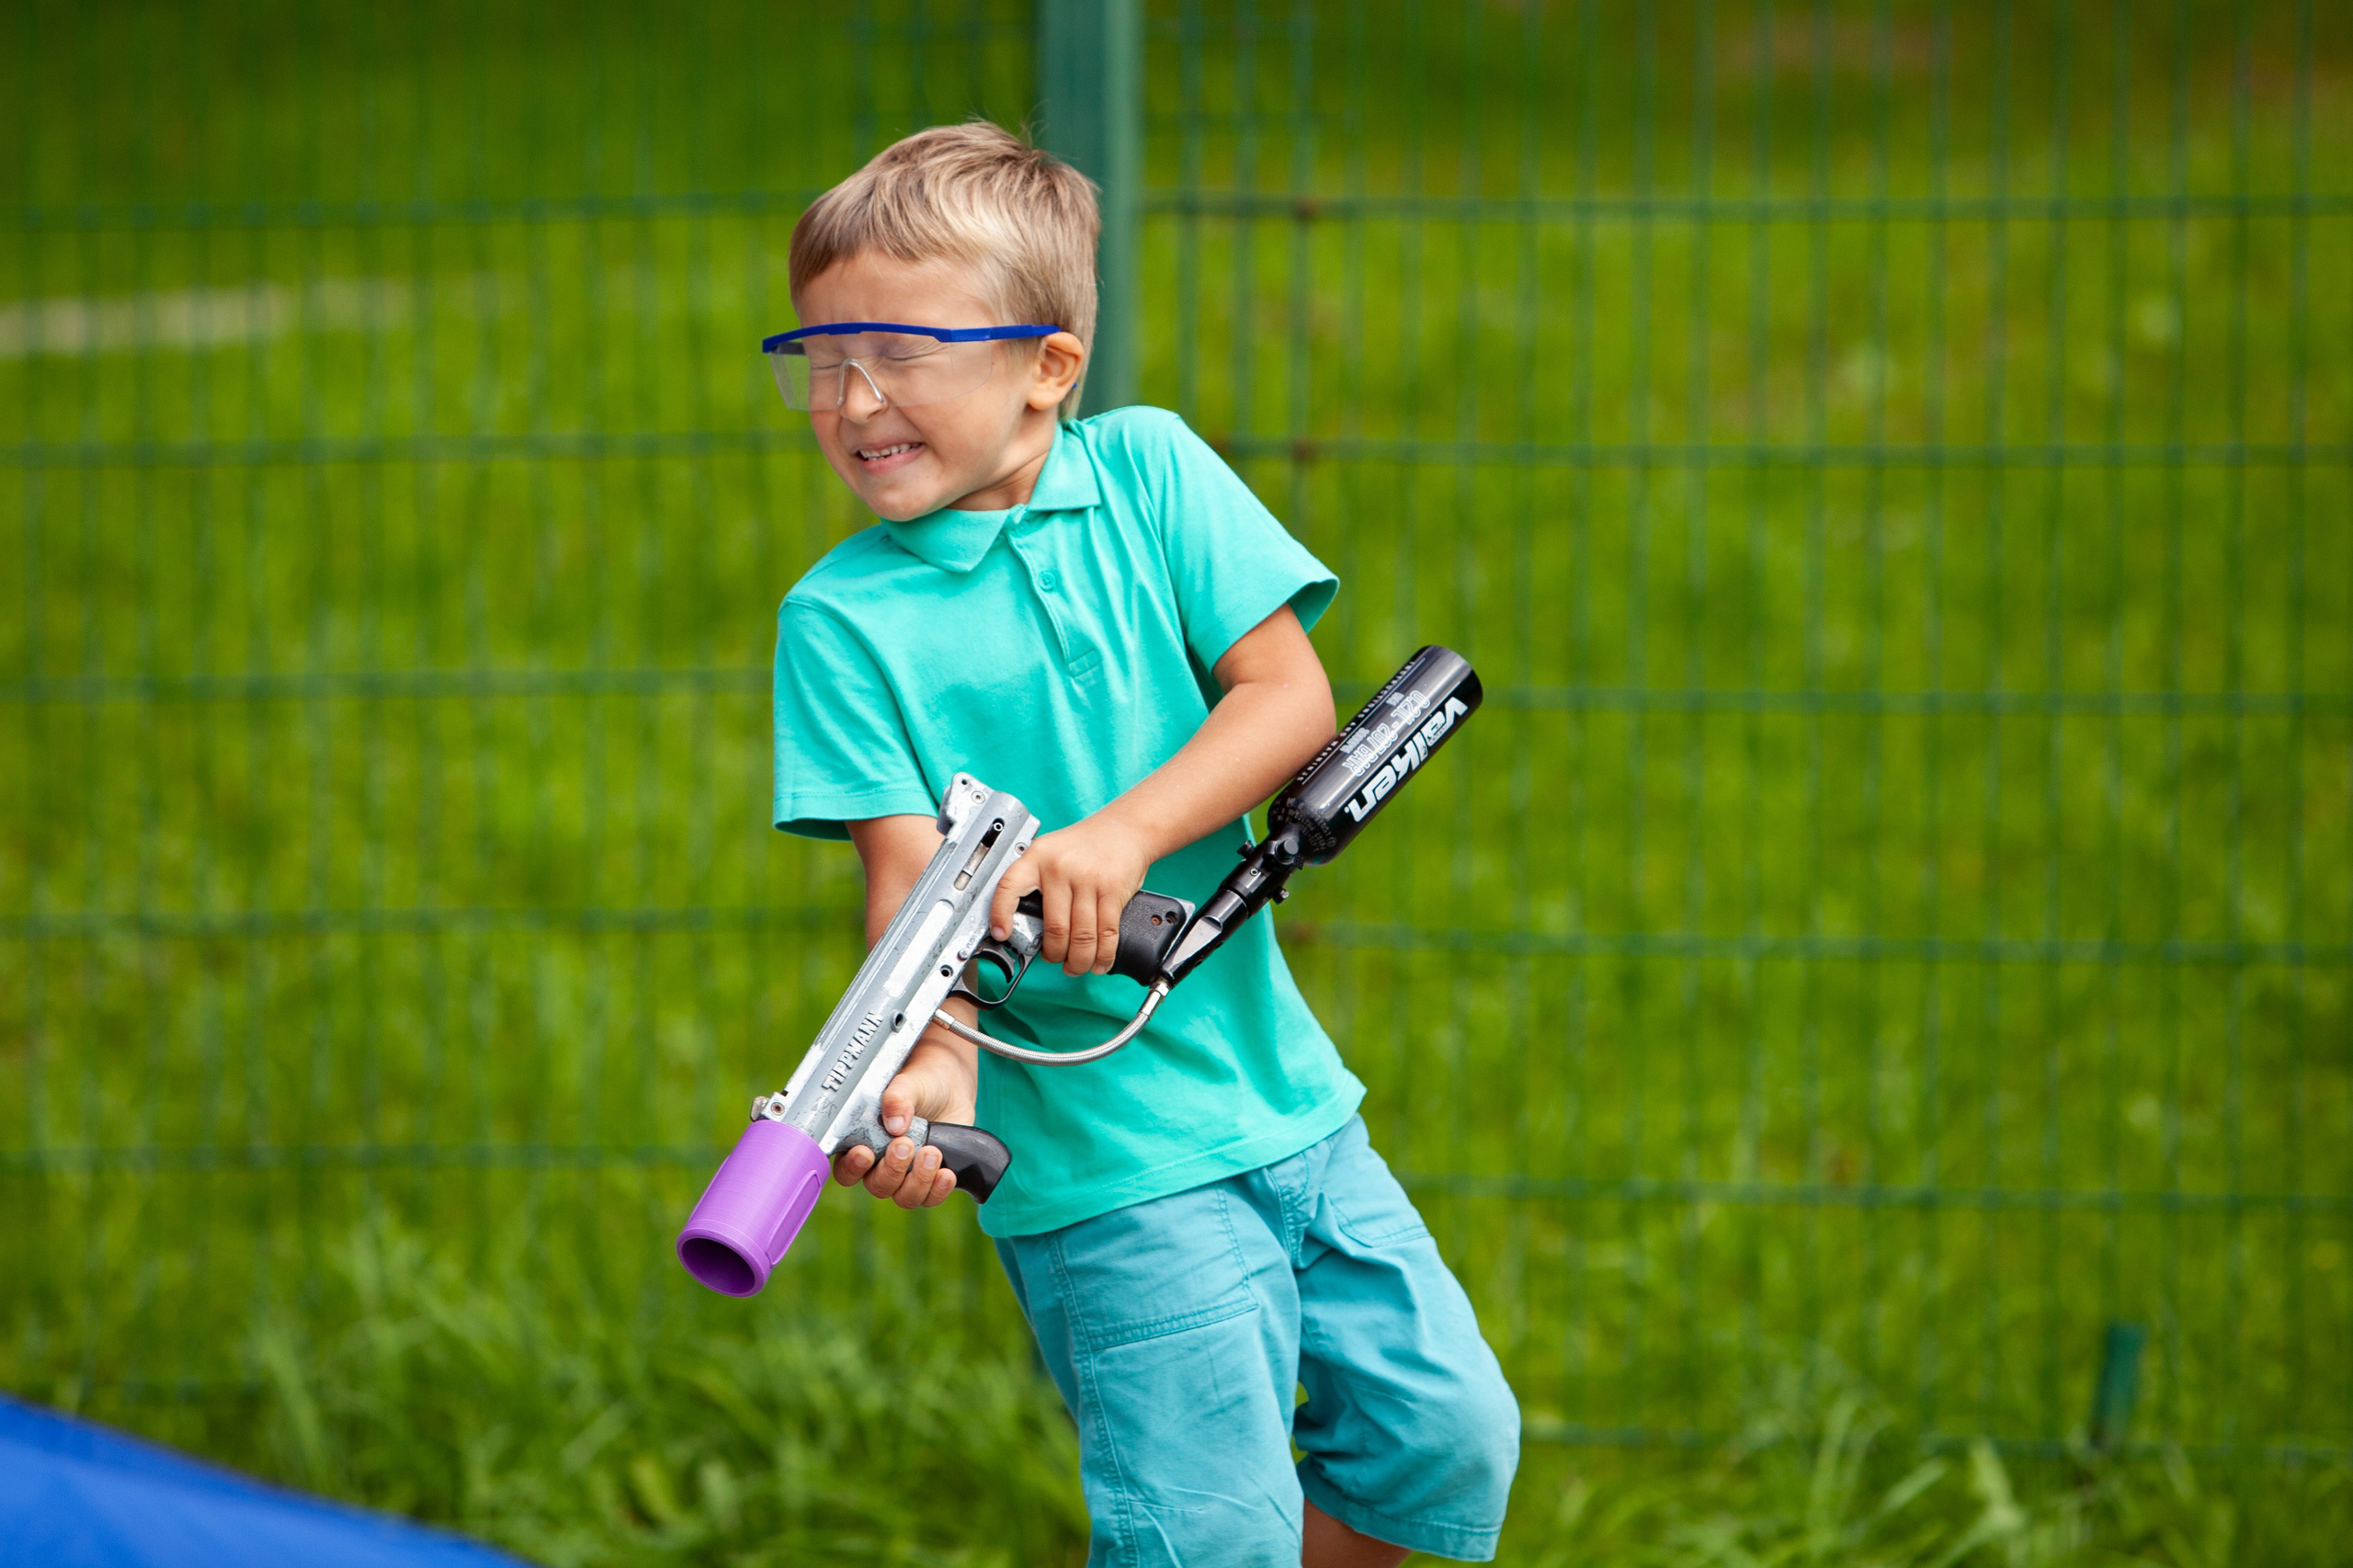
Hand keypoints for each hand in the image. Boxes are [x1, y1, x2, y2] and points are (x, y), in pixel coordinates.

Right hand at [830, 1035, 976, 1208]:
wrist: (949, 1086)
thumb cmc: (919, 1083)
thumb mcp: (908, 1084)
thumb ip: (897, 1098)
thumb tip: (896, 1124)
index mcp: (863, 1143)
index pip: (846, 1169)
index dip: (852, 1168)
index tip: (865, 1152)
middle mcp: (881, 1165)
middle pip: (878, 1186)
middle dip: (891, 1170)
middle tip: (905, 1144)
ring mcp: (908, 1175)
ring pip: (905, 1197)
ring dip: (918, 1180)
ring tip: (932, 1152)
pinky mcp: (932, 1179)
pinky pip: (931, 1198)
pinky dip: (939, 1190)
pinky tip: (946, 1174)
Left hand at [990, 815, 1153, 975]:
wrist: (1125, 828)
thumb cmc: (1087, 844)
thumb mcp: (1052, 852)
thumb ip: (1038, 881)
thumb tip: (1025, 925)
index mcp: (1037, 857)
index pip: (1009, 887)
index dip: (1000, 914)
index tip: (1001, 934)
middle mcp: (1060, 868)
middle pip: (1054, 928)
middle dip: (1054, 954)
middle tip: (1056, 959)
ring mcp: (1088, 879)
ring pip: (1081, 937)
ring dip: (1079, 961)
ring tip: (1076, 966)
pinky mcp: (1112, 890)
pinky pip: (1106, 932)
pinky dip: (1103, 955)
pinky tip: (1100, 961)